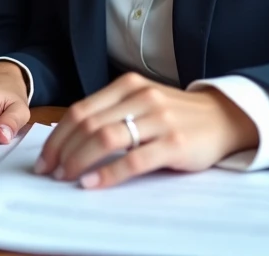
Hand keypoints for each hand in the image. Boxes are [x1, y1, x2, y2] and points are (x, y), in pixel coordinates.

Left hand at [36, 72, 257, 189]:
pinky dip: (108, 173)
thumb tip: (69, 140)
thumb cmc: (175, 115)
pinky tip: (93, 183)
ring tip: (66, 177)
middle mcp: (141, 97)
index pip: (81, 110)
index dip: (58, 136)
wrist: (223, 117)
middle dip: (62, 150)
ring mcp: (158, 119)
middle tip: (49, 172)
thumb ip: (111, 113)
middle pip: (88, 124)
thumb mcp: (141, 103)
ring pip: (106, 138)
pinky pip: (133, 160)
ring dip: (79, 160)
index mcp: (128, 86)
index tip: (45, 158)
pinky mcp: (174, 143)